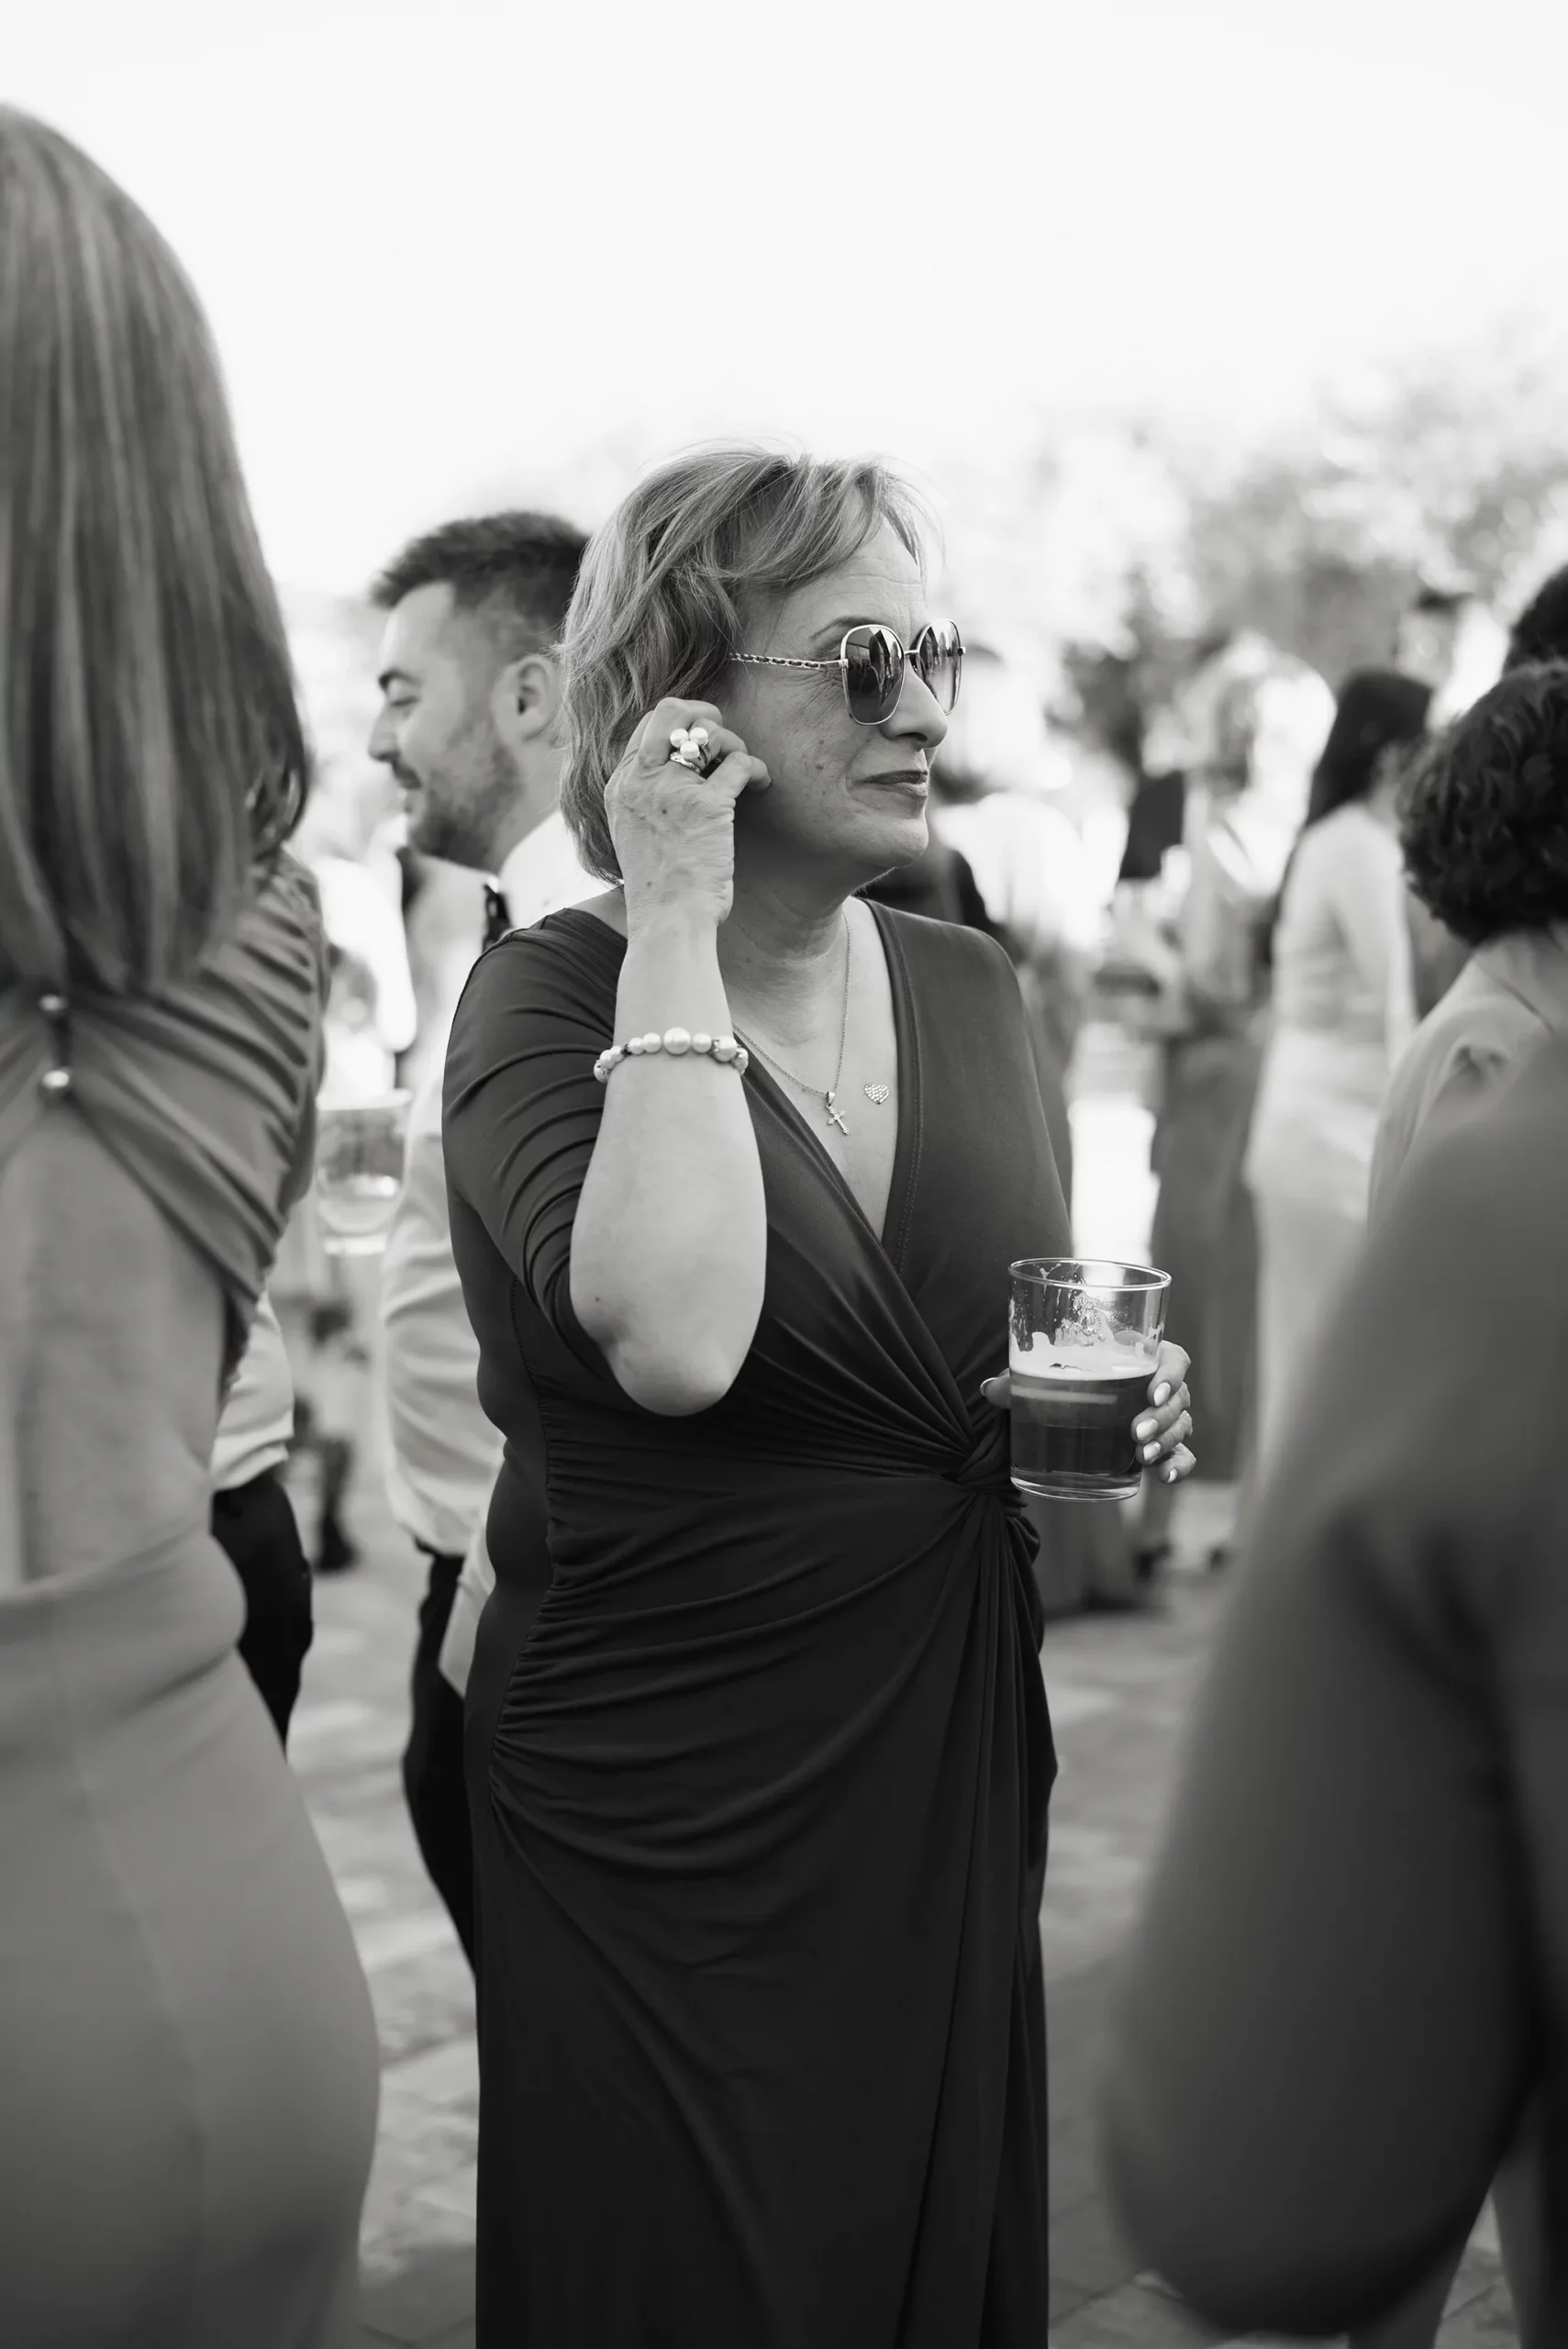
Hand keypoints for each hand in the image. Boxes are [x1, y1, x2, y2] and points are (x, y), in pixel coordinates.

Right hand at [606, 699, 770, 929]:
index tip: (699, 744)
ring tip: (743, 769)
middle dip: (703, 713)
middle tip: (722, 736)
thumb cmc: (659, 889)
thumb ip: (645, 801)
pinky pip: (738, 763)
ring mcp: (671, 789)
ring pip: (708, 732)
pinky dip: (756, 770)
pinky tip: (761, 785)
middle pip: (670, 710)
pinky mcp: (706, 805)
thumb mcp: (633, 835)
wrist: (668, 920)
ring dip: (734, 743)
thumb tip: (675, 776)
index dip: (678, 725)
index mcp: (620, 787)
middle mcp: (640, 781)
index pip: (646, 728)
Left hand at [980, 1339, 1195, 1486]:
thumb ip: (1017, 1383)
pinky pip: (1181, 1455)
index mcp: (1137, 1358)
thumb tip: (989, 1390)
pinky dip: (1178, 1465)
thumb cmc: (1060, 1382)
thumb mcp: (1038, 1380)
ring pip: (1181, 1426)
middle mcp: (1156, 1386)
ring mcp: (1161, 1418)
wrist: (1061, 1411)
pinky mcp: (1158, 1446)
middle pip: (1179, 1397)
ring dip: (1166, 1441)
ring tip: (1141, 1455)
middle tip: (1135, 1433)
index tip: (1151, 1391)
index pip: (1173, 1359)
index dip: (1170, 1373)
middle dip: (1162, 1417)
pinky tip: (1165, 1477)